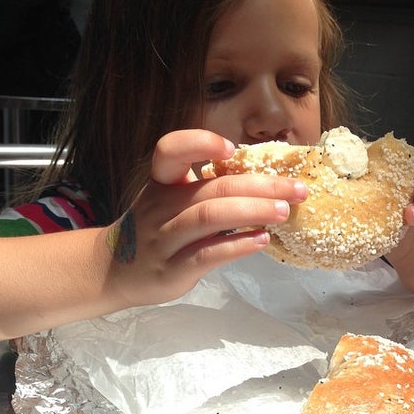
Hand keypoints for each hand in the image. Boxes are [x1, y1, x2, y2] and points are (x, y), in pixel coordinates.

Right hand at [102, 129, 307, 306]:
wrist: (115, 271)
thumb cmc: (157, 229)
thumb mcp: (170, 201)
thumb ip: (206, 189)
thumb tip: (266, 181)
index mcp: (162, 182)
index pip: (170, 150)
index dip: (199, 143)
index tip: (232, 149)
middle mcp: (160, 206)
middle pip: (212, 188)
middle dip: (260, 185)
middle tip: (297, 189)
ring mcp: (164, 239)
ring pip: (210, 217)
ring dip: (253, 211)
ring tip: (285, 212)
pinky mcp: (172, 269)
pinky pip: (208, 254)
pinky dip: (238, 245)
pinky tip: (262, 240)